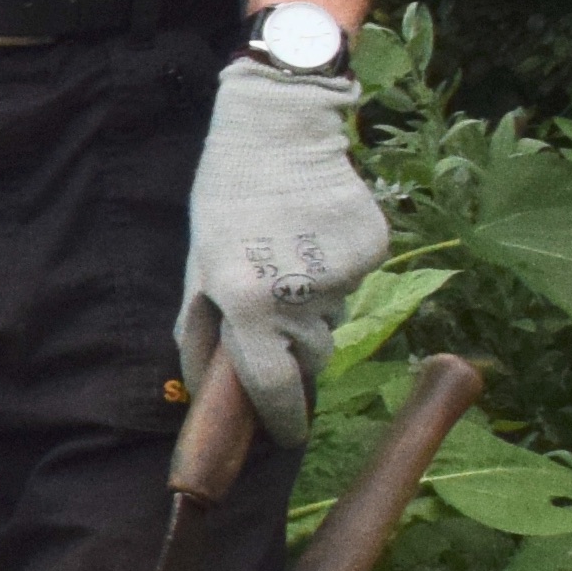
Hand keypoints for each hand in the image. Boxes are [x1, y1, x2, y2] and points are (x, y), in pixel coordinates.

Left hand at [179, 61, 384, 444]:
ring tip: (291, 261)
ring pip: (335, 318)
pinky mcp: (374, 249)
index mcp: (246, 303)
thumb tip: (206, 391)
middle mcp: (299, 294)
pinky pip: (358, 283)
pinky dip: (337, 273)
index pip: (270, 385)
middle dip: (297, 355)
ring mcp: (343, 272)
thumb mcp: (197, 268)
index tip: (288, 436)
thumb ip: (200, 333)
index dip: (281, 419)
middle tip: (279, 318)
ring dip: (314, 308)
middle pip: (312, 357)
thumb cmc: (226, 202)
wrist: (280, 134)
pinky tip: (317, 239)